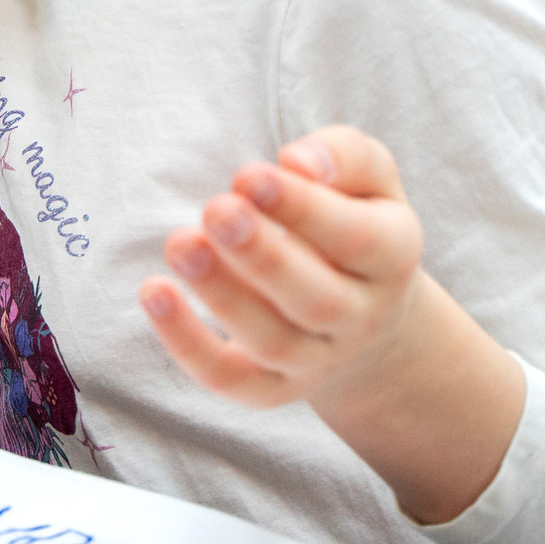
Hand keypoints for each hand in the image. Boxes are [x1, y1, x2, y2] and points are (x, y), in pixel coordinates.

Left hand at [139, 124, 523, 523]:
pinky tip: (153, 293)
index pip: (356, 238)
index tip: (249, 175)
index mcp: (391, 257)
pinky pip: (230, 379)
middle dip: (262, 255)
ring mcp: (316, 359)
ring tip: (180, 244)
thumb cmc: (355, 222)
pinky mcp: (271, 387)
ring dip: (222, 295)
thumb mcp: (371, 181)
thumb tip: (298, 161)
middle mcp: (360, 316)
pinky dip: (187, 344)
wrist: (371, 321)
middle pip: (316, 299)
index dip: (302, 208)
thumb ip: (345, 156)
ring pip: (273, 341)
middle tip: (216, 208)